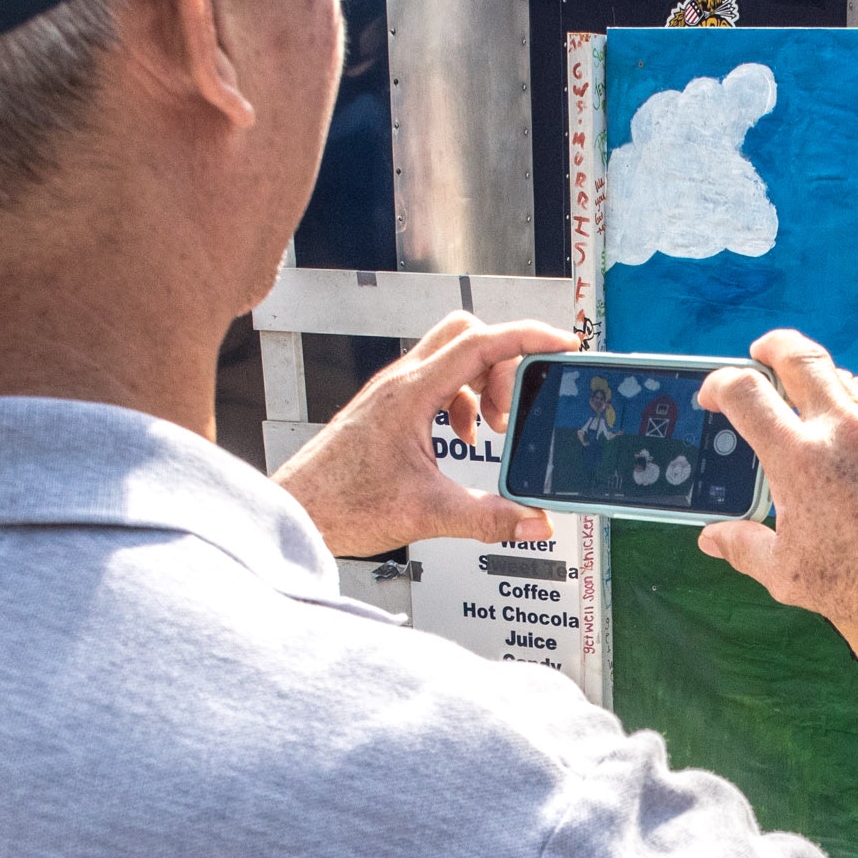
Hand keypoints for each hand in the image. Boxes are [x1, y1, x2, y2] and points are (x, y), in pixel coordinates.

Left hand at [274, 311, 574, 555]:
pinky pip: (439, 382)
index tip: (561, 343)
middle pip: (468, 335)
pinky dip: (463, 401)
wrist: (295, 511)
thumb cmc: (340, 504)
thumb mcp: (427, 513)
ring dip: (483, 384)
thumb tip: (533, 522)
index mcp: (411, 394)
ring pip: (453, 357)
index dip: (528, 337)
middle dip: (504, 363)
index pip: (481, 343)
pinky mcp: (390, 408)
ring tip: (492, 429)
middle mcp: (401, 383)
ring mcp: (394, 392)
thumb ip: (488, 518)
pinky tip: (463, 439)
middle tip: (515, 406)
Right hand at [696, 330, 857, 638]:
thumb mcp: (786, 572)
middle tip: (761, 354)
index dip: (720, 384)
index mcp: (798, 459)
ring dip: (819, 378)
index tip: (716, 395)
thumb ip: (743, 547)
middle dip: (771, 347)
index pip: (745, 392)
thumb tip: (713, 540)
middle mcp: (842, 430)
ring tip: (810, 397)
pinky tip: (856, 416)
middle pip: (798, 356)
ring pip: (844, 375)